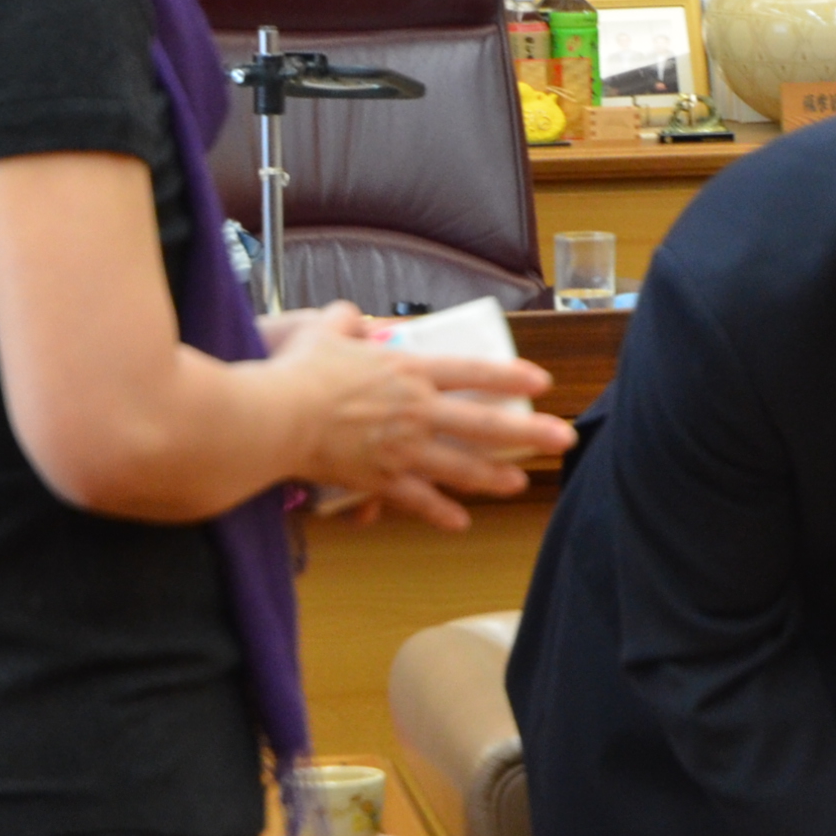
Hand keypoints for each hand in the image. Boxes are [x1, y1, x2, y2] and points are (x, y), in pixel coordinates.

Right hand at [265, 307, 572, 528]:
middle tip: (562, 439)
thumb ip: (344, 320)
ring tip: (518, 482)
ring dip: (494, 476)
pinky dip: (439, 512)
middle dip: (530, 433)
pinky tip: (460, 522)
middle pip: (485, 424)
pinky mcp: (380, 480)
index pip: (472, 372)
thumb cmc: (296, 372)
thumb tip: (349, 313)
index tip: (541, 382)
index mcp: (407, 372)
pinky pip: (418, 500)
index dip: (509, 376)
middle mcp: (416, 411)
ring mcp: (402, 449)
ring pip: (462, 467)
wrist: (273, 418)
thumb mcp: (323, 331)